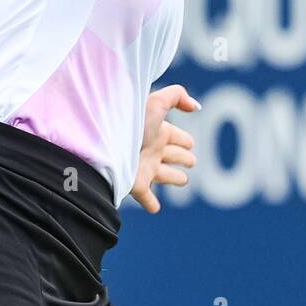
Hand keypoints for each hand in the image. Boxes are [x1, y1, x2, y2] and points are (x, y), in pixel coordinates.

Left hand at [129, 84, 199, 213]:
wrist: (108, 142)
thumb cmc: (132, 120)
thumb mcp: (156, 102)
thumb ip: (177, 96)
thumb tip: (197, 106)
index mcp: (158, 132)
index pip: (179, 138)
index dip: (186, 141)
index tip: (190, 143)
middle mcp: (153, 150)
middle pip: (175, 156)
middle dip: (184, 158)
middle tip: (190, 160)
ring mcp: (145, 168)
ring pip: (166, 176)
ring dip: (174, 178)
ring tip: (182, 180)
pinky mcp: (136, 184)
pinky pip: (147, 197)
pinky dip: (152, 203)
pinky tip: (155, 208)